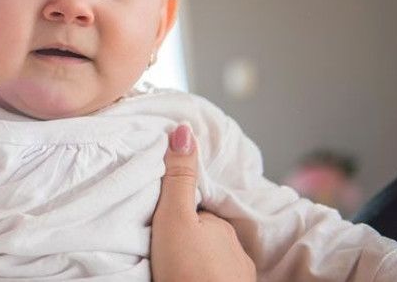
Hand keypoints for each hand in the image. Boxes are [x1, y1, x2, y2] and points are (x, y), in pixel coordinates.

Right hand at [150, 124, 255, 281]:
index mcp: (220, 227)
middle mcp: (235, 251)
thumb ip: (178, 178)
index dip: (176, 215)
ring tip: (171, 269)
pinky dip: (202, 279)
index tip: (158, 223)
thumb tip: (184, 129)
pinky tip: (185, 280)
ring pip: (211, 263)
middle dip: (188, 241)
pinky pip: (215, 280)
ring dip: (195, 264)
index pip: (195, 213)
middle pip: (204, 238)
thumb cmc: (187, 270)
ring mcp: (237, 278)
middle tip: (160, 249)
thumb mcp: (174, 217)